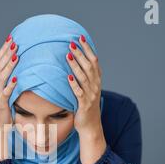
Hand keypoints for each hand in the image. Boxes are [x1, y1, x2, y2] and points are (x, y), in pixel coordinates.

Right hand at [0, 34, 18, 159]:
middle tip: (16, 41)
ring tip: (17, 55)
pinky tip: (17, 78)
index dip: (4, 49)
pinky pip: (6, 93)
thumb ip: (10, 81)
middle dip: (7, 53)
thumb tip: (21, 71)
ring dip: (9, 65)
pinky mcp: (1, 104)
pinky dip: (11, 85)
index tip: (12, 38)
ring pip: (2, 76)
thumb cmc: (3, 111)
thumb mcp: (5, 93)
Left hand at [66, 35, 106, 163]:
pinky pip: (79, 92)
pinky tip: (67, 77)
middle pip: (89, 65)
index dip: (88, 48)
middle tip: (72, 42)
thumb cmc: (86, 106)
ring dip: (76, 65)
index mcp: (97, 80)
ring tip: (68, 54)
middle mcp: (96, 86)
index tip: (80, 37)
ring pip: (84, 77)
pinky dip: (74, 84)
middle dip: (80, 53)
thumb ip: (83, 76)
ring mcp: (91, 95)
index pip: (93, 60)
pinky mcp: (84, 104)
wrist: (90, 126)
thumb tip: (74, 60)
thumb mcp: (87, 89)